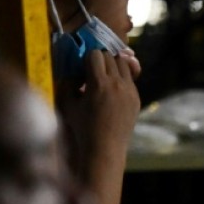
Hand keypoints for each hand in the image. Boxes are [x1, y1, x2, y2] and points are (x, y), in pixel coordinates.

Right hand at [55, 49, 139, 172]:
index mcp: (98, 84)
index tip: (83, 68)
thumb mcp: (68, 106)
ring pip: (123, 64)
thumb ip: (67, 85)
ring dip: (112, 66)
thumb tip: (71, 72)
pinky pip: (129, 79)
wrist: (105, 148)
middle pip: (110, 56)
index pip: (95, 54)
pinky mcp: (136, 97)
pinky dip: (121, 79)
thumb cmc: (83, 129)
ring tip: (104, 78)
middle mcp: (117, 83)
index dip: (87, 59)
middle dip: (100, 61)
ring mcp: (129, 90)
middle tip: (92, 72)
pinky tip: (113, 91)